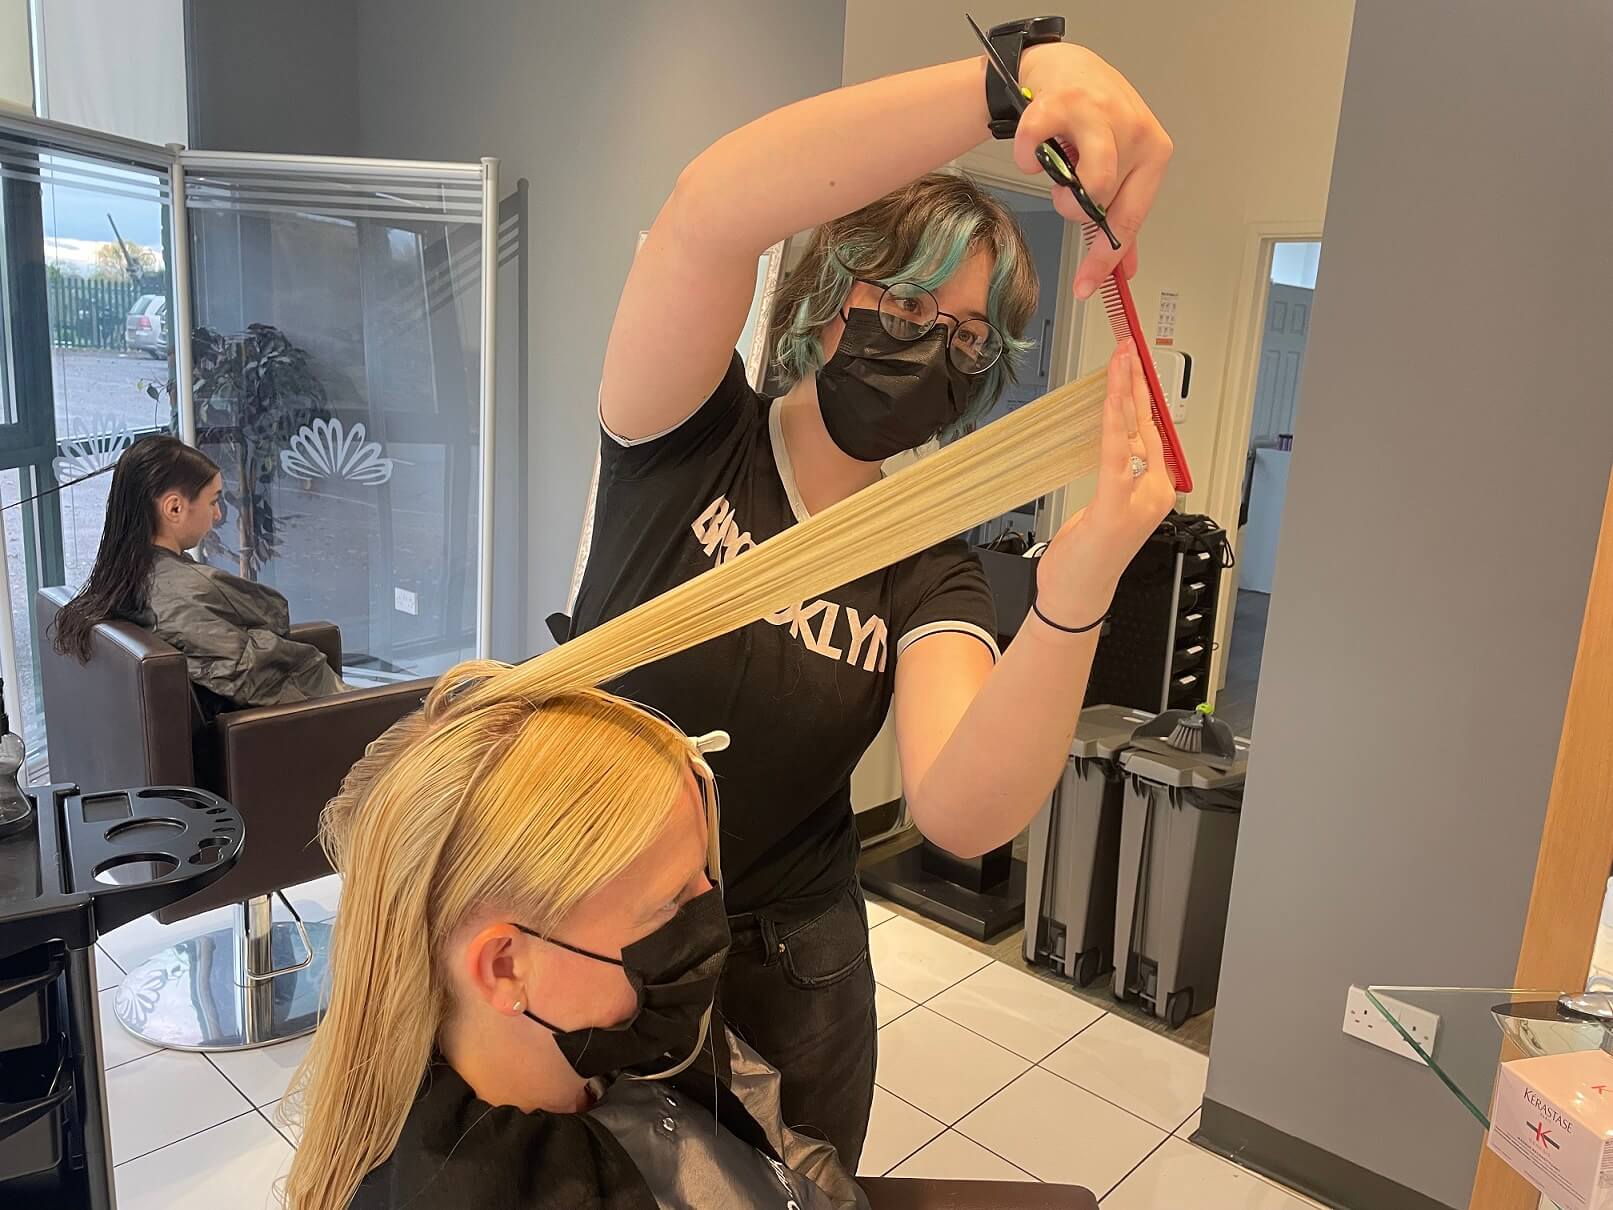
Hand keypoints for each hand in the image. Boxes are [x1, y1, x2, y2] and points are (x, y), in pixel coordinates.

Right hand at [1014, 42, 1172, 298]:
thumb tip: (1127, 268)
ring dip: (1058, 190)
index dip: (1105, 259)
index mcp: (1152, 152)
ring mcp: (1097, 114)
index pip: (1130, 217)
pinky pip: (1037, 143)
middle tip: (1069, 194)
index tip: (1085, 287)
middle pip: (1103, 200)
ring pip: (1083, 180)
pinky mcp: (1060, 100)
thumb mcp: (1121, 164)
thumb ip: (1122, 214)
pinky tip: (1032, 155)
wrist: (1066, 67)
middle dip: (1076, 210)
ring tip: (1054, 175)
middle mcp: (1132, 130)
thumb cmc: (1095, 118)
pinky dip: (1027, 157)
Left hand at [1034, 343, 1175, 624]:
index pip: (1148, 430)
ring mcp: (1139, 499)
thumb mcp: (1103, 509)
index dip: (1140, 394)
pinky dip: (1113, 421)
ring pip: (1132, 431)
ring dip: (1125, 391)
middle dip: (1136, 381)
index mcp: (1154, 489)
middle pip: (1144, 423)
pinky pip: (1114, 452)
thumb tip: (1115, 448)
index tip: (1132, 365)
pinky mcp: (1116, 506)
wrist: (1078, 596)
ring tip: (1121, 360)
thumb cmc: (1087, 558)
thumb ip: (1116, 477)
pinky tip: (1110, 398)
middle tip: (1128, 348)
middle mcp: (1154, 491)